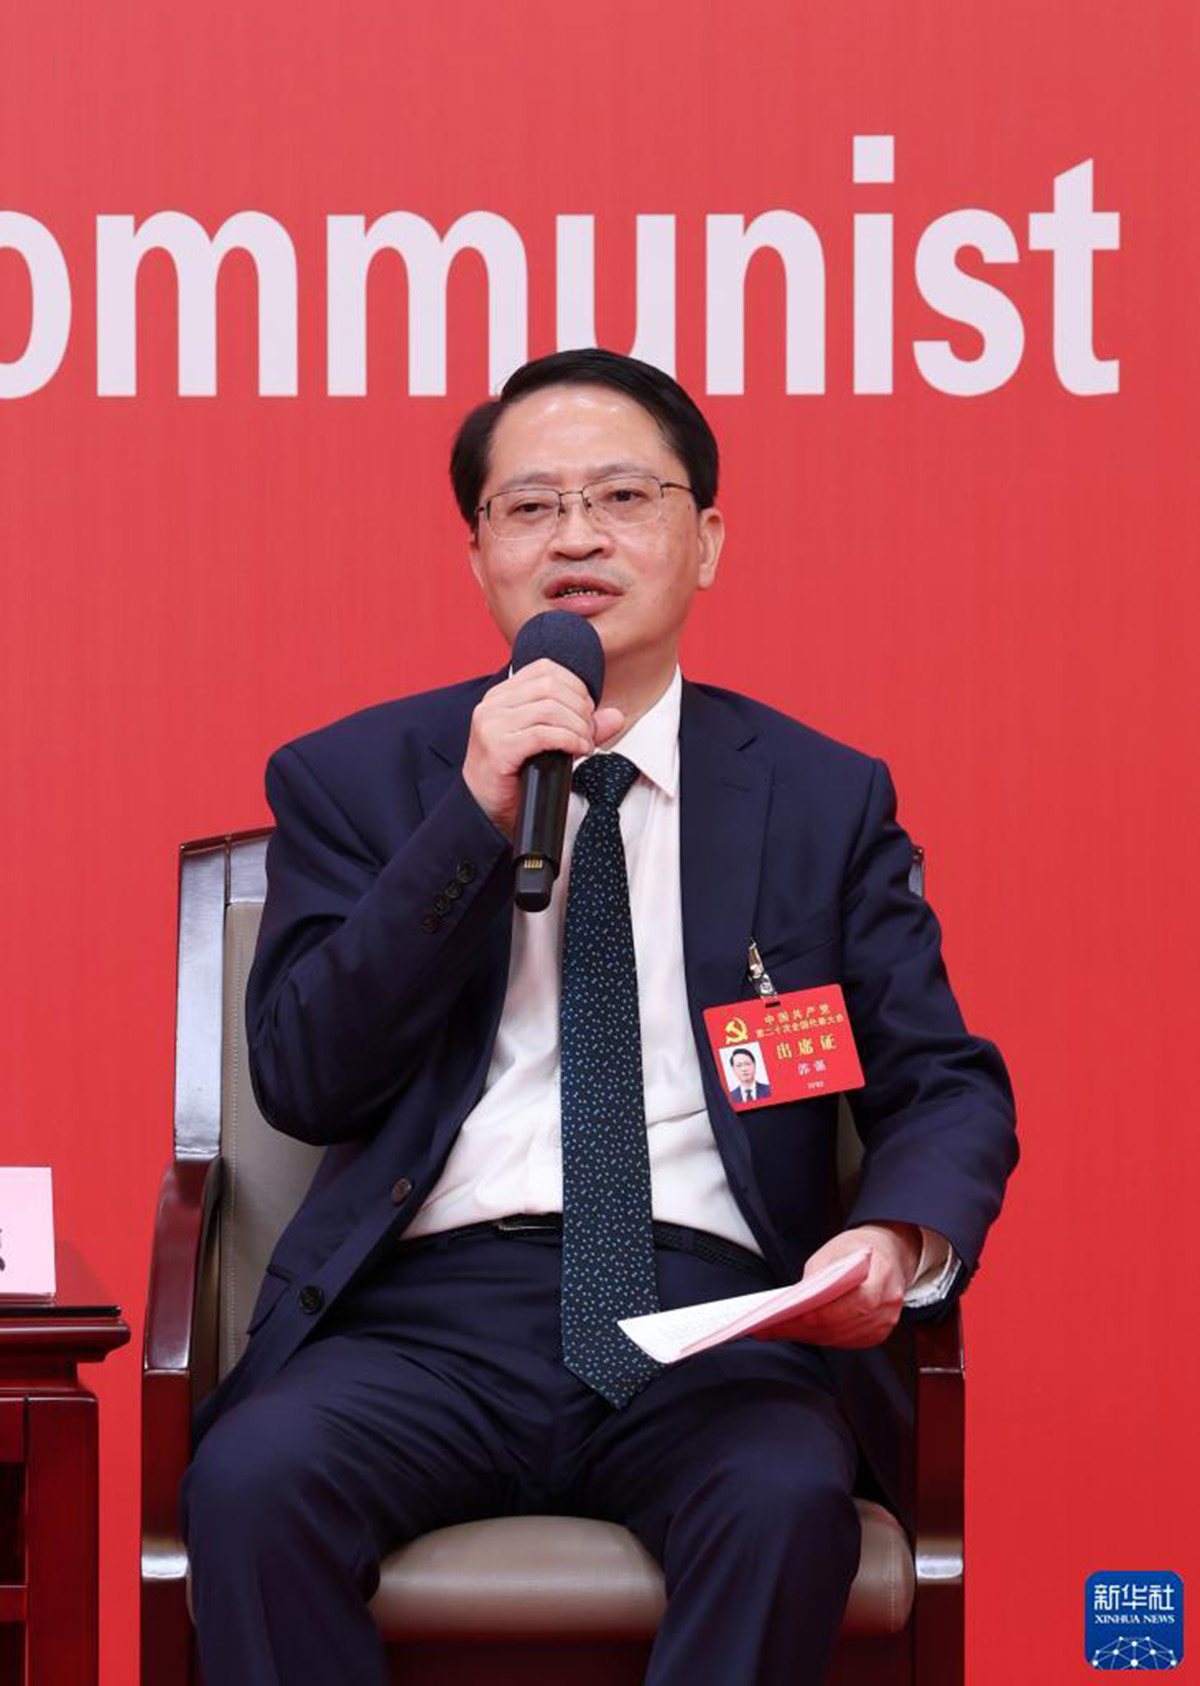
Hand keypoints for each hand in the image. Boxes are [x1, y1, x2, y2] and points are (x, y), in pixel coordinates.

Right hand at [462, 658, 624, 836]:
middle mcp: (493, 705)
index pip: (544, 669)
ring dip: (578, 726)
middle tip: (589, 731)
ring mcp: (492, 725)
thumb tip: (616, 716)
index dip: (575, 685)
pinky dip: (569, 740)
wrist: (486, 809)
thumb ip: (581, 725)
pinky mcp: (498, 747)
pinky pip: (543, 734)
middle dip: (580, 708)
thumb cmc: (515, 774)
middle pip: (550, 686)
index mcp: (501, 695)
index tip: (586, 710)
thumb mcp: (551, 742)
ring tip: (584, 743)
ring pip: (549, 708)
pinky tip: (579, 750)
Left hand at [752, 1222, 921, 1348]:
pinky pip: (845, 1341)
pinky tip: (799, 1332)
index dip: (816, 1315)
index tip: (785, 1317)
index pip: (850, 1305)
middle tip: (768, 1327)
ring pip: (840, 1338)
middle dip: (801, 1328)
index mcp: (883, 1277)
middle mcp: (887, 1306)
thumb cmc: (861, 1248)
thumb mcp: (837, 1248)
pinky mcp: (877, 1334)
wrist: (890, 1253)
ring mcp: (885, 1323)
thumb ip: (819, 1273)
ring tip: (777, 1330)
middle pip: (840, 1326)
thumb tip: (797, 1299)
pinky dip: (821, 1337)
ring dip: (807, 1336)